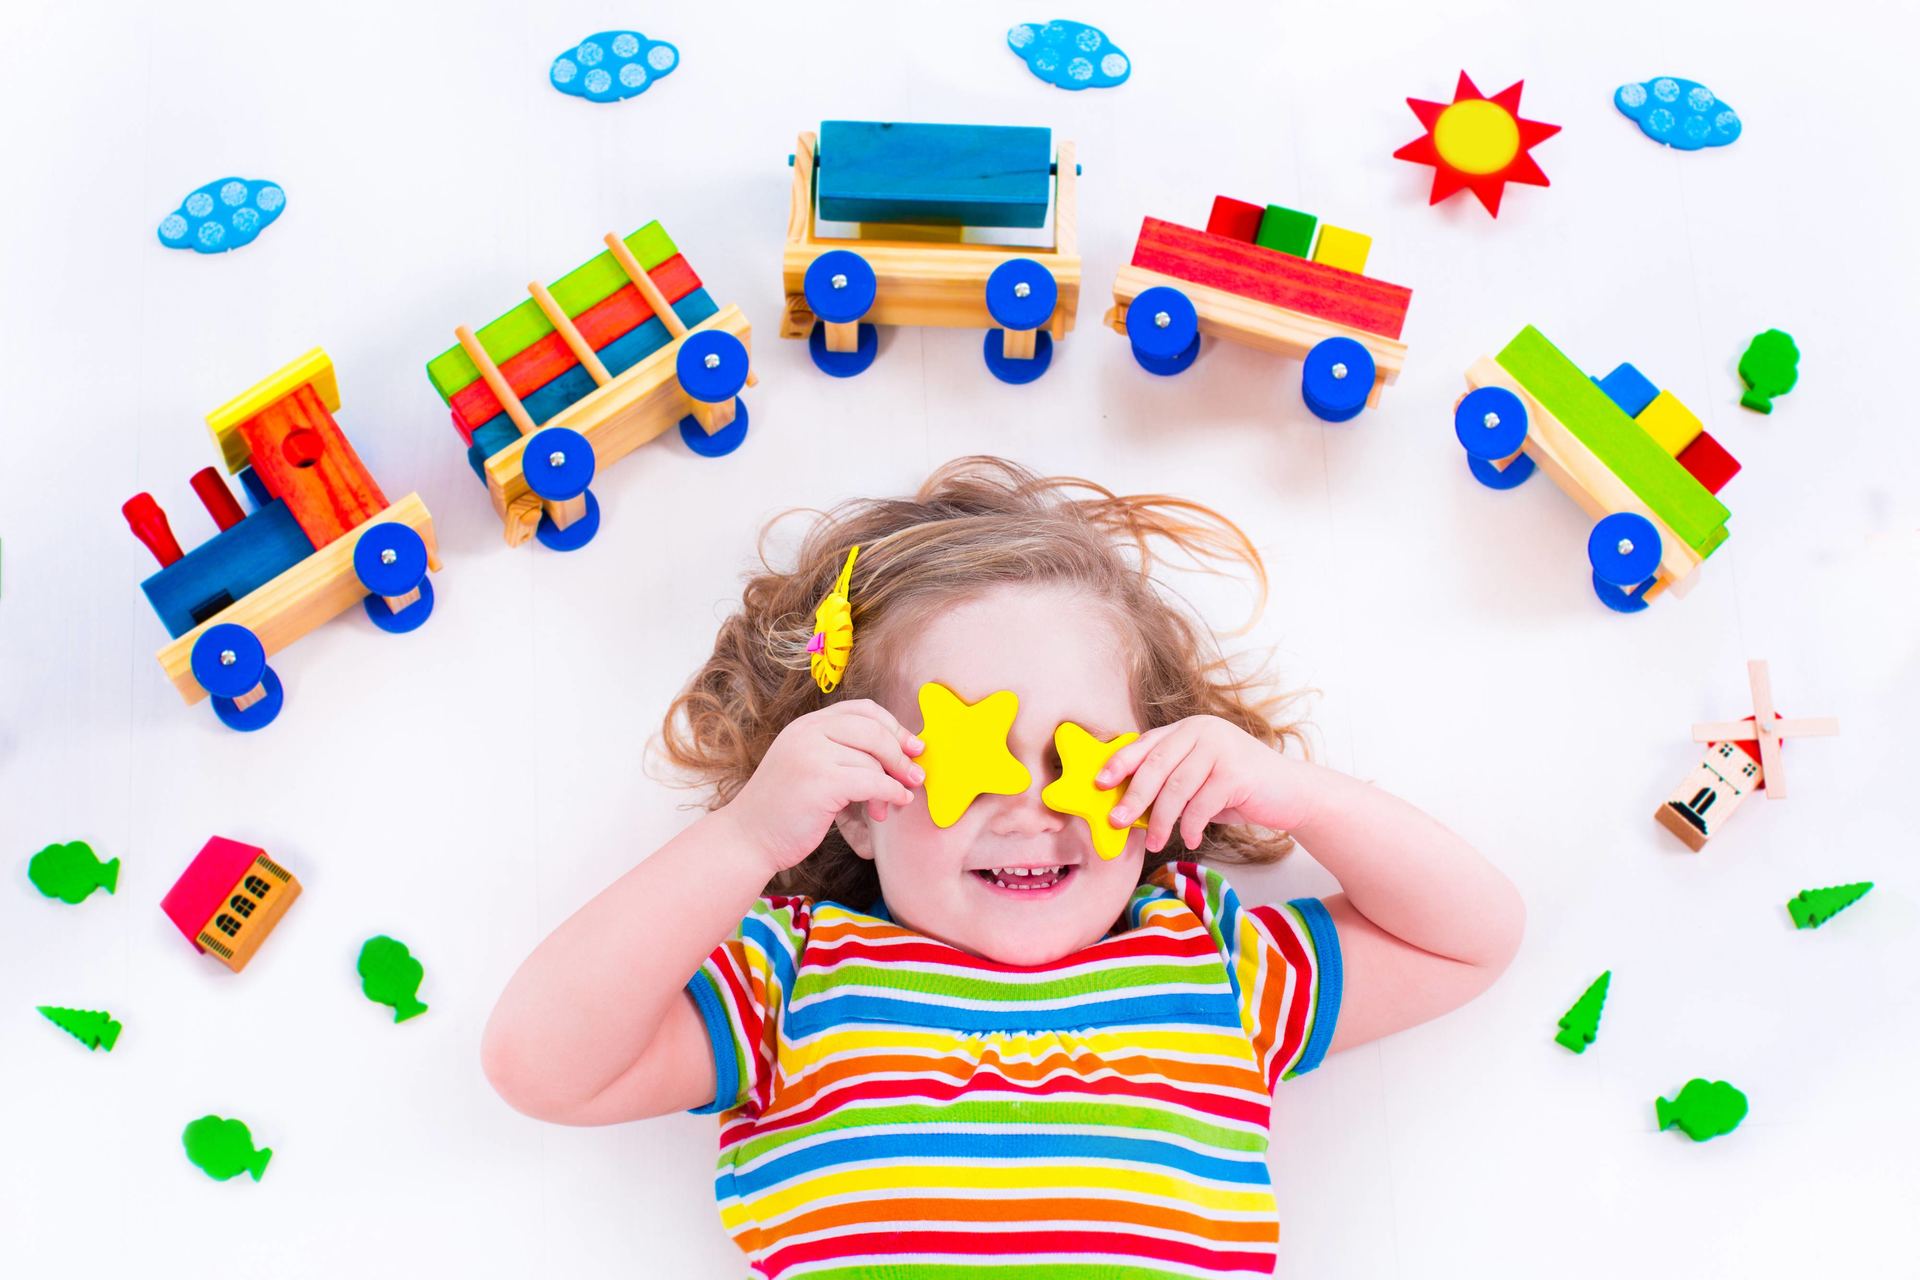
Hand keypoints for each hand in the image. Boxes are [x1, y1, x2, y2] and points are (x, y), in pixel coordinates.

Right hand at [724, 700, 923, 873]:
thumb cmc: (784, 811)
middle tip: (915, 775)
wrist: (747, 839)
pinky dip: (889, 793)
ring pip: (872, 759)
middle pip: (873, 729)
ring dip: (891, 784)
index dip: (893, 726)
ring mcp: (812, 754)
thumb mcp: (810, 768)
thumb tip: (901, 755)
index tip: (912, 747)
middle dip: (900, 753)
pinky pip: (871, 781)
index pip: (863, 709)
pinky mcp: (820, 781)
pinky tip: (891, 805)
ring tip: (888, 807)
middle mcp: (808, 732)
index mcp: (807, 725)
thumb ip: (843, 755)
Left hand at [1100, 715, 1312, 852]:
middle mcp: (1203, 731)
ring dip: (1161, 820)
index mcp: (1189, 729)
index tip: (1099, 783)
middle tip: (1117, 821)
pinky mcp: (1236, 773)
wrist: (1290, 793)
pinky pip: (1201, 804)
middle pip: (1156, 765)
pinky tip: (1188, 838)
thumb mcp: (1200, 778)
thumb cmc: (1238, 789)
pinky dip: (1190, 825)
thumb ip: (1170, 781)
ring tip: (1155, 842)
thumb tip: (1127, 805)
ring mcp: (1221, 749)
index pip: (1146, 743)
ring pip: (1176, 788)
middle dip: (1133, 796)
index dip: (1120, 762)